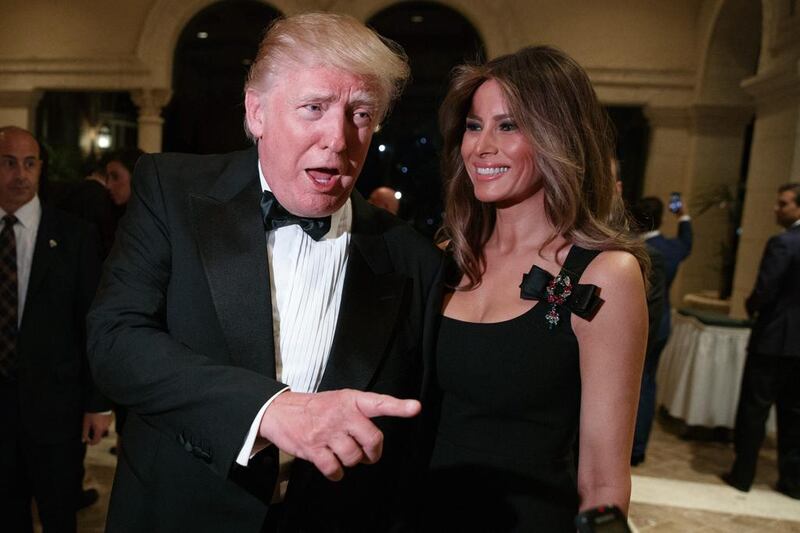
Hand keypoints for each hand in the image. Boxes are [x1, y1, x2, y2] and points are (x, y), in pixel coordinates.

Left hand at [82, 412, 112, 444]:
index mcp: (99, 430)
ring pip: (102, 430)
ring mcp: (108, 424)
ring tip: (92, 423)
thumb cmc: (92, 413)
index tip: (87, 441)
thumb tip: (84, 440)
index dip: (91, 443)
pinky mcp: (110, 419)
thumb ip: (85, 433)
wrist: (100, 403)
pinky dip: (100, 425)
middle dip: (93, 435)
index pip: (96, 441)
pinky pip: (105, 425)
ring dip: (97, 430)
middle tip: (88, 431)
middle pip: (99, 436)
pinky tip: (97, 420)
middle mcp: (105, 428)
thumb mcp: (86, 423)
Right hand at [258, 389, 420, 480]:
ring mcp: (327, 431)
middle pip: (373, 440)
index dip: (399, 406)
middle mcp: (341, 414)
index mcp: (351, 400)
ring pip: (354, 457)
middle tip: (369, 454)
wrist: (280, 410)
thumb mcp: (340, 399)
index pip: (379, 402)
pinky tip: (332, 465)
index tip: (415, 408)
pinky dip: (336, 473)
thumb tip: (377, 437)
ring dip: (352, 462)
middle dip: (373, 453)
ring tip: (343, 453)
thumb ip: (361, 412)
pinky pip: (334, 469)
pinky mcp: (313, 448)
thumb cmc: (315, 408)